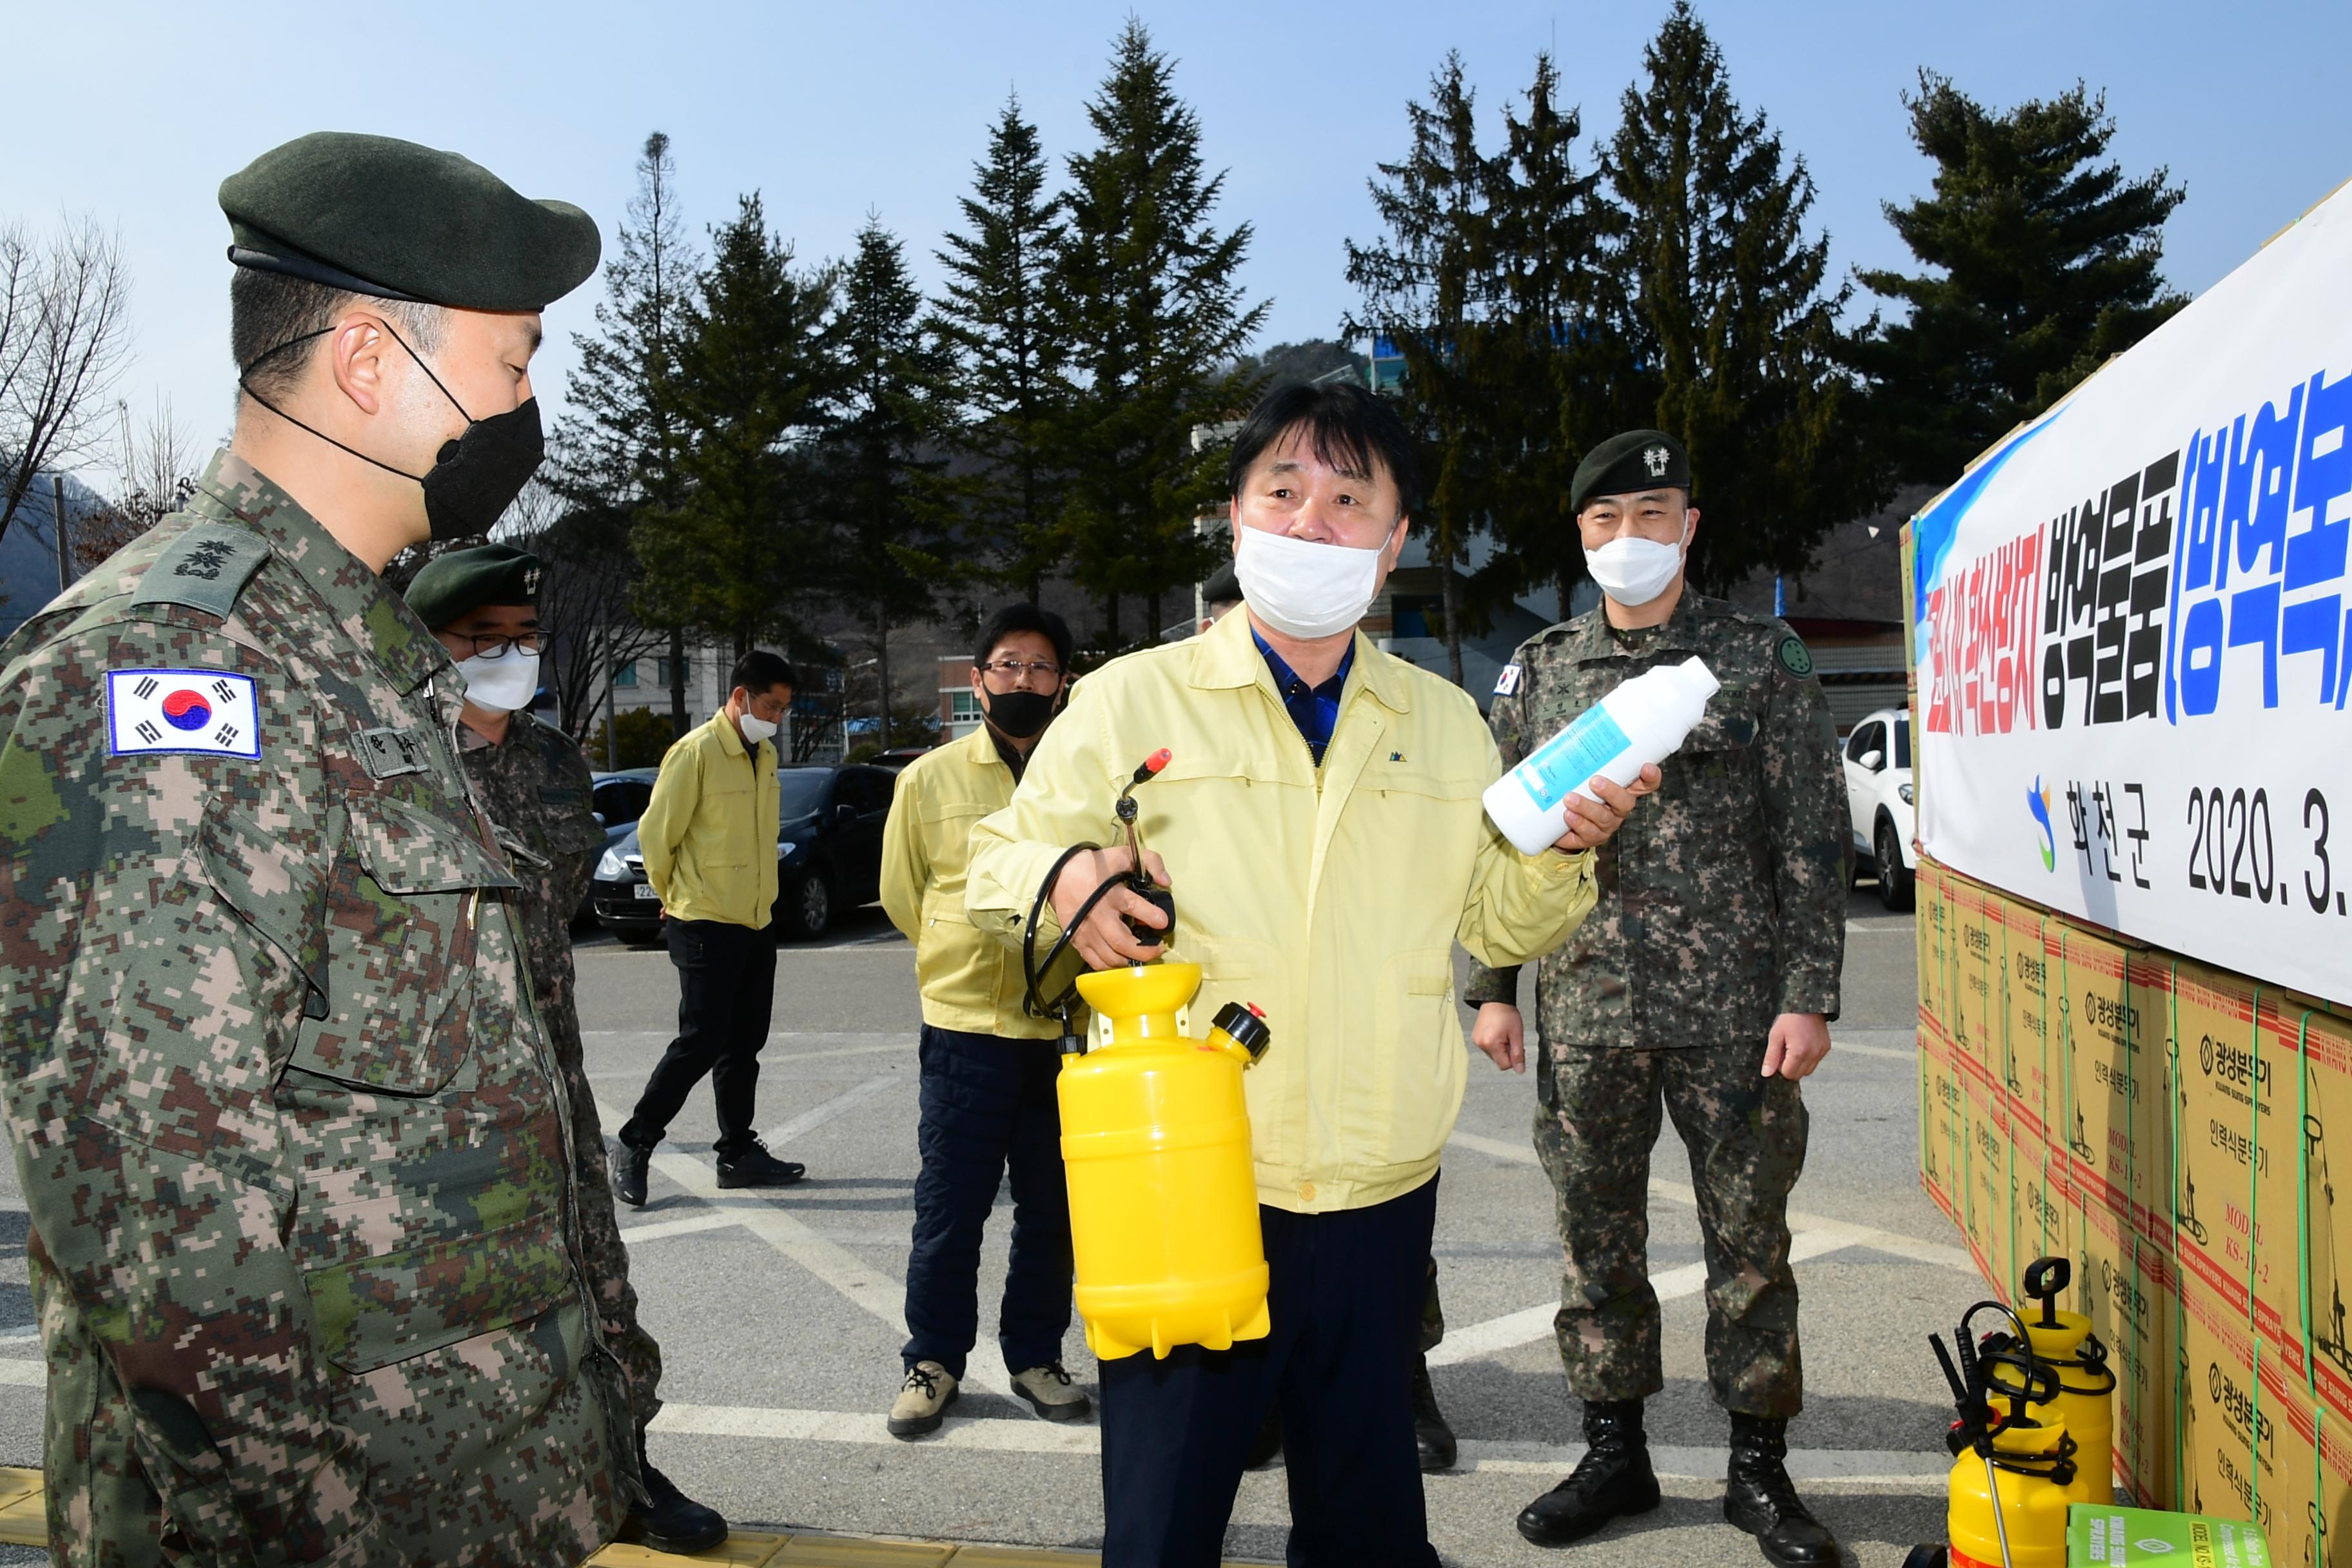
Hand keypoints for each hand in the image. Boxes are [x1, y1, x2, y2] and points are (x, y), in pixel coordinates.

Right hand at [1050, 845, 1172, 970]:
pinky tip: (1122, 958)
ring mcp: (1086, 930)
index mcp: (1110, 892)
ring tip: (1141, 953)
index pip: (1132, 905)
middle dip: (1143, 950)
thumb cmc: (1094, 867)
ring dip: (1130, 960)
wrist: (1060, 876)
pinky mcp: (1078, 940)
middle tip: (1157, 948)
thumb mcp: (1123, 855)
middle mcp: (1098, 914)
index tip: (1163, 922)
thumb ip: (1151, 862)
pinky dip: (1111, 966)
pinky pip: (1095, 961)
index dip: (1151, 915)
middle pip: (1121, 941)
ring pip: (1110, 956)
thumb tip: (1166, 881)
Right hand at [1471, 1003, 1524, 1072]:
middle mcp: (1481, 1045)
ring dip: (1501, 1048)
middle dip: (1507, 1052)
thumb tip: (1520, 1071)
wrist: (1495, 999)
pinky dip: (1494, 1044)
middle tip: (1511, 1037)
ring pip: (1494, 1054)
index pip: (1504, 1065)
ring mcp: (1476, 1041)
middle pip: (1498, 1060)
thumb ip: (1518, 1054)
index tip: (1517, 1046)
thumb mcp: (1517, 1035)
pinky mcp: (1475, 1038)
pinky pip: (1488, 1047)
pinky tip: (1497, 1032)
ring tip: (1504, 1033)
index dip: (1514, 1058)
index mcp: (1491, 1044)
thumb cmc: (1507, 1014)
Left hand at [1553, 764, 1661, 852]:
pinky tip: (1568, 815)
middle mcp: (1618, 808)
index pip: (1645, 784)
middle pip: (1625, 802)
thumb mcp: (1582, 774)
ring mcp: (1606, 824)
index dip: (1651, 777)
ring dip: (1587, 807)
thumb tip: (1571, 734)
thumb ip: (1583, 758)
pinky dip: (1577, 823)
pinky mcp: (1590, 837)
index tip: (1646, 766)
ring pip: (1603, 818)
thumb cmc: (1576, 790)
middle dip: (1611, 792)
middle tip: (1594, 782)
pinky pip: (1588, 832)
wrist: (1558, 821)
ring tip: (1569, 798)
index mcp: (1623, 790)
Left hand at [1762, 1012, 1831, 1079]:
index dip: (1780, 1067)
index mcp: (1800, 1052)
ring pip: (1808, 1070)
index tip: (1778, 1055)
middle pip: (1799, 1075)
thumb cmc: (1790, 1017)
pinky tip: (1802, 1045)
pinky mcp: (1826, 1048)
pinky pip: (1815, 1061)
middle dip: (1789, 1067)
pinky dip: (1808, 1058)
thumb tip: (1767, 1074)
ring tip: (1793, 1047)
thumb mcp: (1775, 1035)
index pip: (1788, 1074)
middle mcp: (1813, 1054)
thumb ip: (1771, 1057)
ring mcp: (1821, 1051)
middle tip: (1785, 1050)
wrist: (1807, 1003)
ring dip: (1799, 1064)